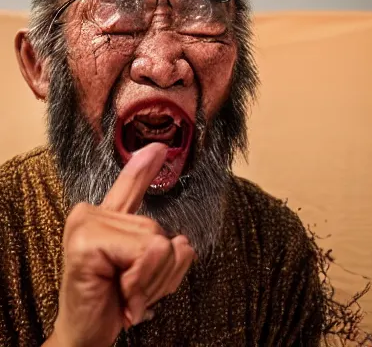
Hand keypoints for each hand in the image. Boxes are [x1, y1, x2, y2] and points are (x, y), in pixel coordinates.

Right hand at [46, 143, 195, 346]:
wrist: (86, 336)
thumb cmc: (116, 300)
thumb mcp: (145, 270)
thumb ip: (161, 248)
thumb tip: (180, 240)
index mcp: (106, 215)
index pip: (131, 185)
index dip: (144, 167)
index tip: (158, 148)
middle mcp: (92, 211)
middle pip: (160, 230)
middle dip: (158, 269)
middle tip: (132, 289)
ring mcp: (86, 223)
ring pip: (158, 242)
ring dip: (151, 280)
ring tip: (127, 293)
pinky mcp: (86, 242)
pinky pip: (146, 253)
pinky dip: (142, 284)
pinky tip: (123, 299)